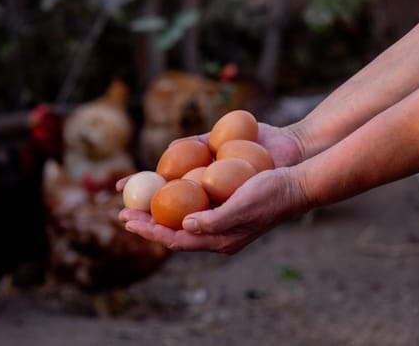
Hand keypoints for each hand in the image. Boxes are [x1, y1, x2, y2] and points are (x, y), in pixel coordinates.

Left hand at [118, 167, 309, 253]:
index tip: (127, 221)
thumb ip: (216, 221)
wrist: (296, 178)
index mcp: (220, 237)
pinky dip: (173, 192)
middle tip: (121, 211)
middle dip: (146, 221)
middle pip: (173, 227)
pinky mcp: (221, 194)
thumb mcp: (245, 208)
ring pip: (178, 212)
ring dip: (155, 206)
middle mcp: (215, 226)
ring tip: (134, 199)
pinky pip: (192, 196)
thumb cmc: (273, 193)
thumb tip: (184, 226)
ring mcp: (217, 210)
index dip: (150, 231)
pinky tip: (161, 181)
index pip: (177, 239)